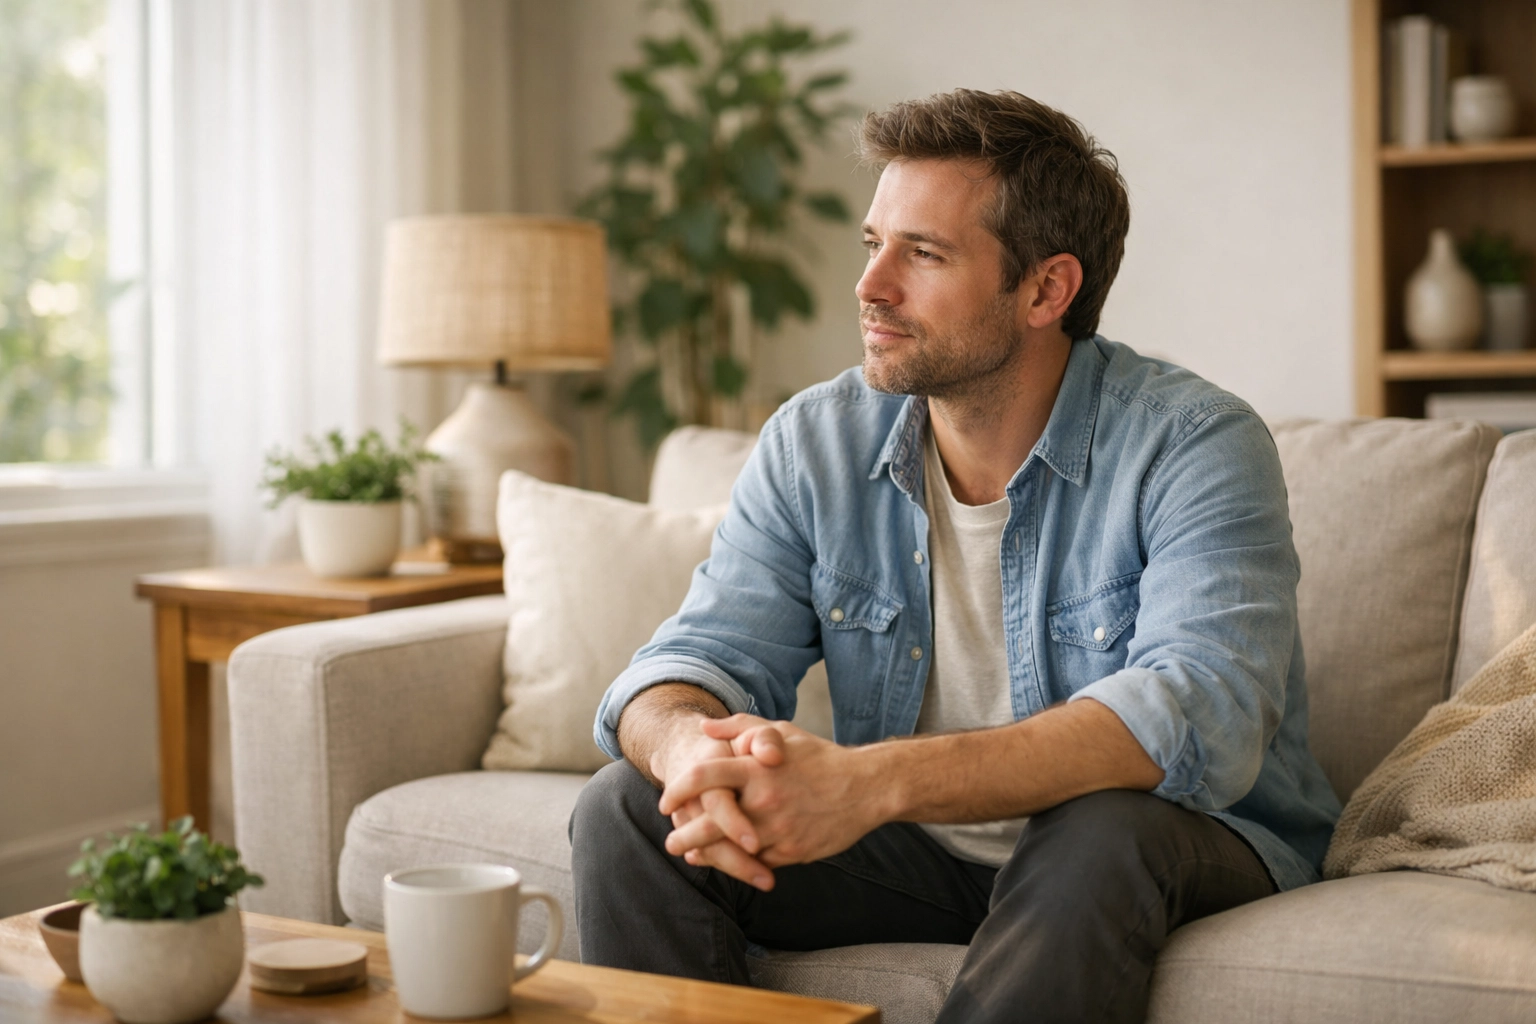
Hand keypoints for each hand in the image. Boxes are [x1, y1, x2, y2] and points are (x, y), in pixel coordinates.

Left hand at [660, 714, 884, 868]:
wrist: (866, 788)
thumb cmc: (818, 757)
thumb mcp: (781, 732)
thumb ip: (739, 728)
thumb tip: (704, 727)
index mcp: (757, 768)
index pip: (704, 777)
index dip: (677, 790)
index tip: (666, 801)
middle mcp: (763, 800)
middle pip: (707, 824)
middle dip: (682, 835)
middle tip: (670, 840)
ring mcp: (777, 829)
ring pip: (730, 850)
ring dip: (705, 855)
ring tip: (690, 854)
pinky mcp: (792, 852)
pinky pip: (757, 862)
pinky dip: (739, 863)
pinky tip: (727, 861)